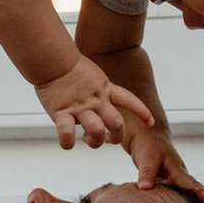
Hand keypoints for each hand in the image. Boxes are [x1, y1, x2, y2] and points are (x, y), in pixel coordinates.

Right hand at [34, 55, 156, 150]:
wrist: (53, 59)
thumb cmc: (69, 67)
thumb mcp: (94, 76)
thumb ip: (99, 91)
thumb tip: (99, 106)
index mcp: (105, 89)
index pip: (129, 100)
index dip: (142, 112)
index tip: (150, 122)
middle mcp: (95, 100)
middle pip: (116, 124)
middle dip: (116, 137)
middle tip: (107, 138)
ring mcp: (79, 107)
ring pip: (96, 131)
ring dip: (94, 141)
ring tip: (86, 138)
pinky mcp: (61, 112)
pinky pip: (66, 134)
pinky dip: (68, 143)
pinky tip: (67, 142)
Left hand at [126, 127, 203, 202]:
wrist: (146, 136)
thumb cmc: (148, 145)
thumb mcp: (147, 158)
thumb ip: (147, 173)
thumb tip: (145, 188)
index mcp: (178, 172)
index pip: (196, 188)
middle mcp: (179, 178)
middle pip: (197, 194)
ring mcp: (174, 181)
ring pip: (187, 197)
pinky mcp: (166, 183)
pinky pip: (175, 197)